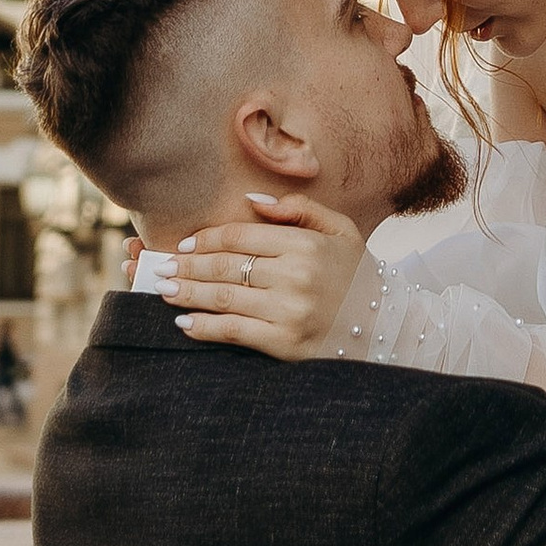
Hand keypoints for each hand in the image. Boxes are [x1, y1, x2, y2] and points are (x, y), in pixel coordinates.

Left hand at [152, 195, 365, 357]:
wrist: (385, 328)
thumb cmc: (356, 275)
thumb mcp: (339, 231)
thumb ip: (299, 209)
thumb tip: (251, 202)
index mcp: (304, 245)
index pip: (239, 237)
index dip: (205, 239)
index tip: (184, 245)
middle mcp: (295, 276)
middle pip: (224, 266)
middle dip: (186, 267)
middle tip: (160, 268)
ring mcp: (288, 311)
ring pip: (223, 298)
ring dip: (186, 294)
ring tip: (164, 291)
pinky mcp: (285, 343)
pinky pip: (234, 332)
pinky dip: (205, 328)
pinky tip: (185, 323)